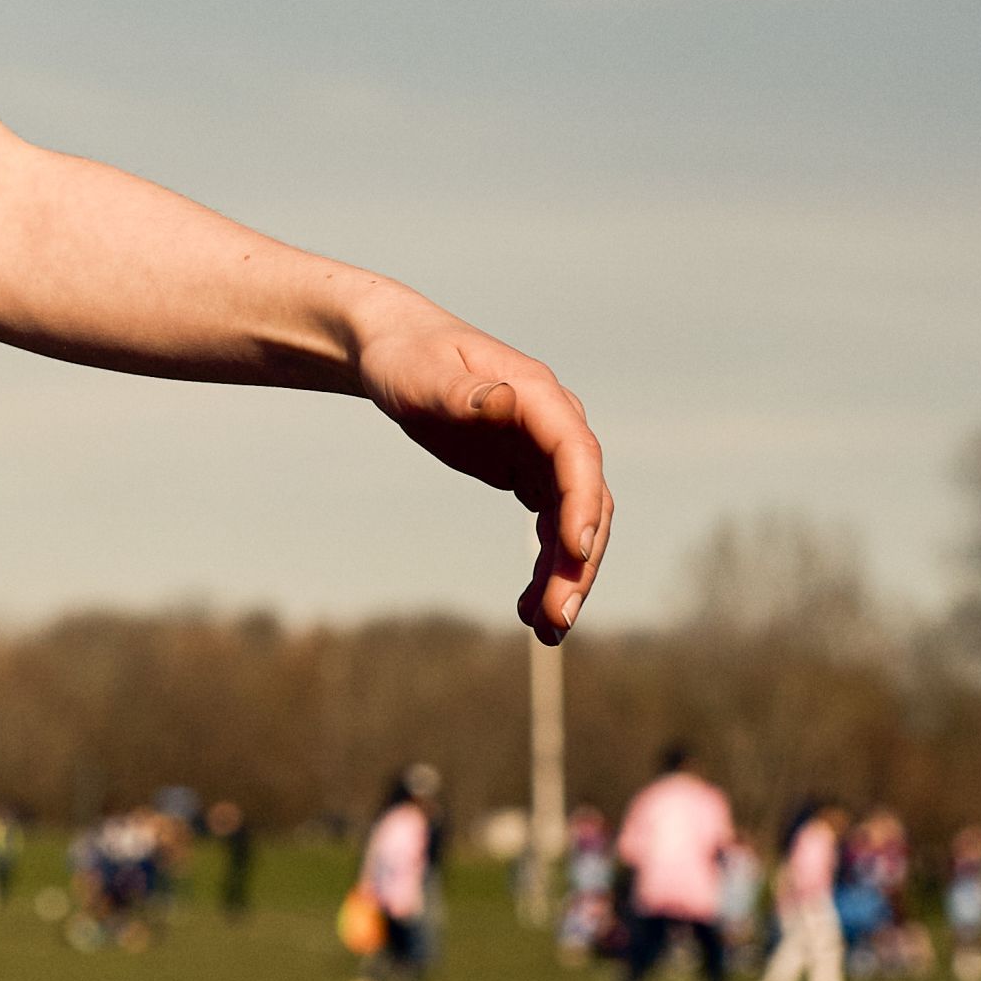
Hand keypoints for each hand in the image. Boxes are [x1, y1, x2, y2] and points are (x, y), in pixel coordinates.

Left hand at [352, 305, 610, 642]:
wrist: (394, 349)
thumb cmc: (406, 357)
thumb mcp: (422, 376)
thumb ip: (463, 394)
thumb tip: (506, 403)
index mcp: (538, 396)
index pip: (576, 455)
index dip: (583, 503)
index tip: (577, 551)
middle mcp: (553, 426)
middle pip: (586, 500)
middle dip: (578, 561)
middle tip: (557, 618)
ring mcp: (544, 453)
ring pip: (573, 524)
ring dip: (567, 577)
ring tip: (547, 630)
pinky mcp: (529, 474)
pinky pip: (551, 530)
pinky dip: (547, 569)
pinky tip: (529, 611)